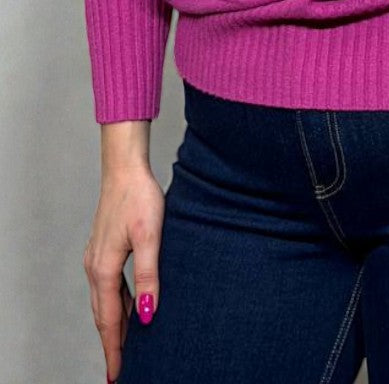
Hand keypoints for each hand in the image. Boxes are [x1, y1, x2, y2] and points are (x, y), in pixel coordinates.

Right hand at [83, 166, 164, 382]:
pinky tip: (130, 307)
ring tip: (126, 347)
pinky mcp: (103, 249)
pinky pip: (108, 287)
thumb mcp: (150, 236)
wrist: (125, 169)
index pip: (109, 320)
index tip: (117, 374)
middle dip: (111, 344)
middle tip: (120, 370)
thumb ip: (149, 275)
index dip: (115, 348)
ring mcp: (96, 258)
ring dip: (114, 325)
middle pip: (103, 316)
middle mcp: (95, 267)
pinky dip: (116, 304)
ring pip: (105, 301)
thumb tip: (148, 312)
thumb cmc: (139, 197)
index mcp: (104, 269)